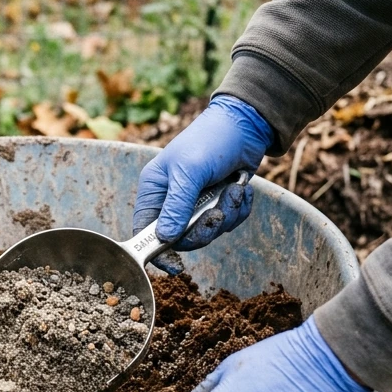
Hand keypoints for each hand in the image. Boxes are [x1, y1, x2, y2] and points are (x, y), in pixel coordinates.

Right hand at [133, 94, 272, 273]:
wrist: (245, 125)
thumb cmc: (210, 140)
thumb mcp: (189, 172)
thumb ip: (177, 206)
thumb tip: (165, 239)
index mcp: (154, 191)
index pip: (146, 231)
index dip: (158, 252)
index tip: (175, 266)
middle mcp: (172, 200)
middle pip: (181, 238)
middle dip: (205, 229)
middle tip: (218, 214)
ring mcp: (196, 203)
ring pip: (208, 232)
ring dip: (227, 215)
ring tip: (234, 191)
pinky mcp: (218, 202)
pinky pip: (227, 223)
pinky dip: (238, 210)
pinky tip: (240, 189)